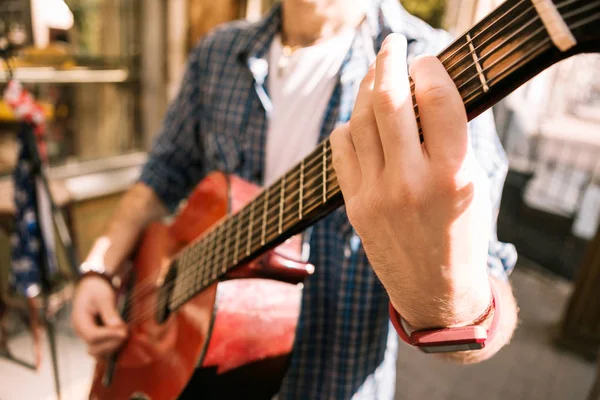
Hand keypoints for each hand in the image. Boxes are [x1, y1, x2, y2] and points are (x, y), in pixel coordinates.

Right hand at [72, 275, 127, 357]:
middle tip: (126, 332)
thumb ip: (109, 312)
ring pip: (98, 352)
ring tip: (124, 333)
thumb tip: (117, 326)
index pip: (92, 336)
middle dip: (112, 343)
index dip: (109, 336)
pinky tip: (121, 336)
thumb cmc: (97, 289)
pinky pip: (102, 349)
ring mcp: (87, 336)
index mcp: (80, 321)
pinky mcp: (94, 337)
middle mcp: (81, 332)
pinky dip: (112, 346)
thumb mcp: (103, 296)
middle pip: (94, 348)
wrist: (91, 286)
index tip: (124, 332)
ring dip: (113, 346)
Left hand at [330, 34, 491, 329]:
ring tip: (375, 76)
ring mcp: (378, 194)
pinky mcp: (355, 205)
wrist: (435, 290)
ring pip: (360, 120)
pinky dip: (348, 125)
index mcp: (454, 173)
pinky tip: (358, 120)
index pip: (437, 98)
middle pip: (389, 101)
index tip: (424, 61)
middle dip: (387, 61)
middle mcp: (413, 181)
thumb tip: (424, 90)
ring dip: (366, 89)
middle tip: (390, 45)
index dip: (428, 68)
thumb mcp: (473, 184)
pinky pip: (341, 148)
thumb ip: (450, 138)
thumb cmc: (461, 233)